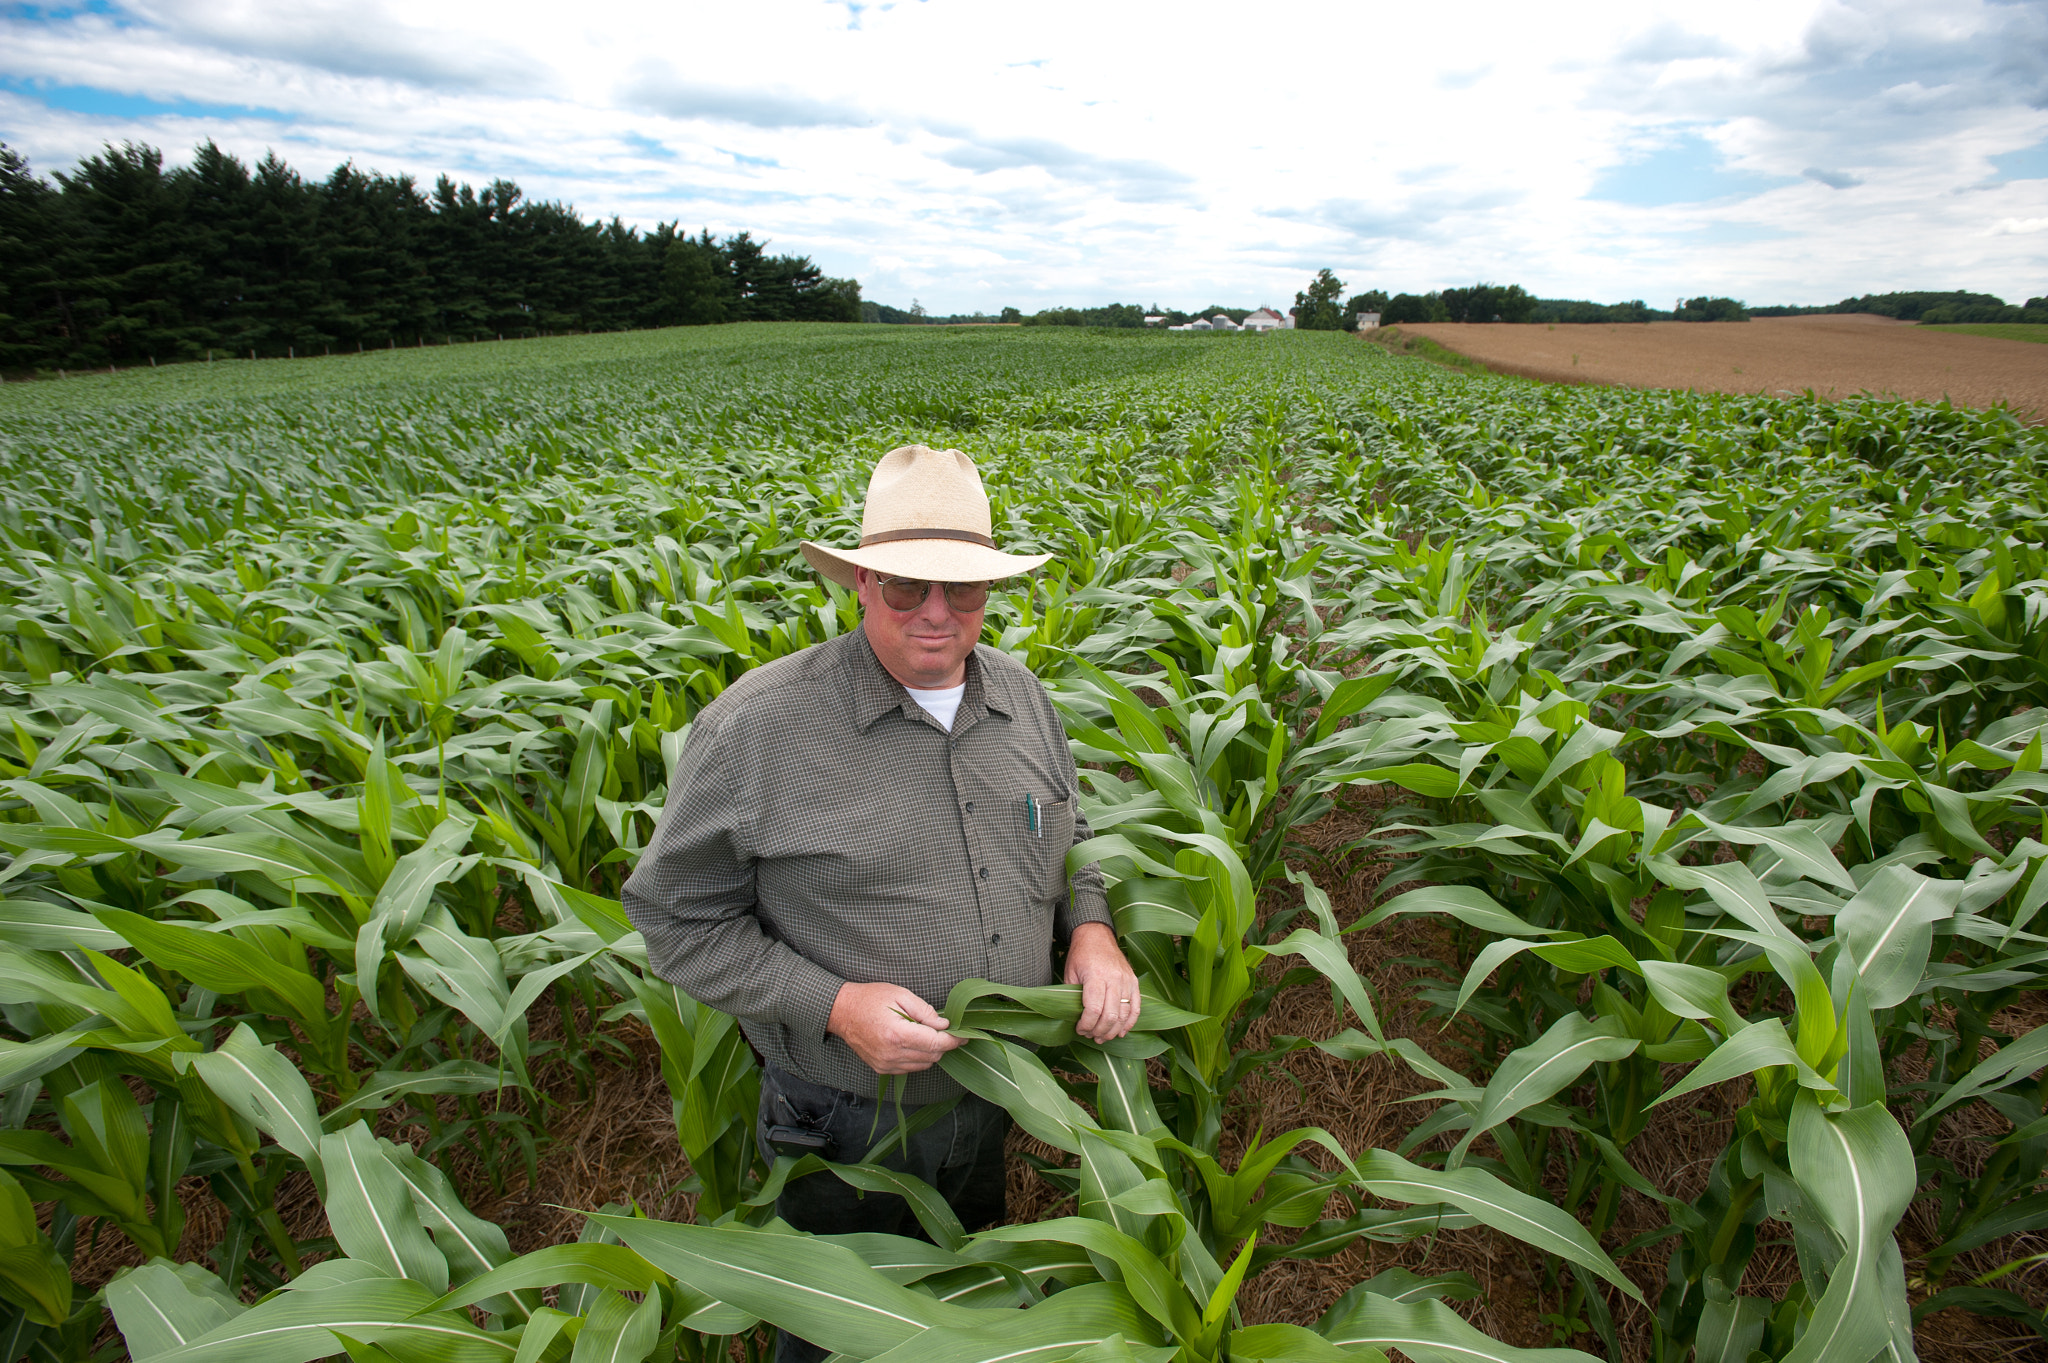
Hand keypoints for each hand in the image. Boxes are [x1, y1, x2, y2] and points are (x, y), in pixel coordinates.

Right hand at [828, 981, 963, 1074]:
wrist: (842, 1012)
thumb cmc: (870, 999)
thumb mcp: (900, 995)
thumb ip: (925, 1011)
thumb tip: (944, 1025)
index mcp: (897, 1034)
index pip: (936, 1043)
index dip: (954, 1040)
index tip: (964, 1036)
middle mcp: (892, 1054)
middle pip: (933, 1056)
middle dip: (943, 1044)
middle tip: (943, 1029)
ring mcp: (886, 1064)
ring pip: (923, 1064)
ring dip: (930, 1051)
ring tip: (924, 1033)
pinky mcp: (882, 1069)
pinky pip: (910, 1068)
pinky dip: (918, 1057)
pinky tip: (912, 1042)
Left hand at [1065, 921, 1140, 1043]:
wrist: (1097, 935)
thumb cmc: (1081, 955)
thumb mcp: (1070, 973)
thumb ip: (1073, 996)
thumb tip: (1074, 1019)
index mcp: (1096, 976)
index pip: (1094, 1009)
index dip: (1086, 1024)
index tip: (1079, 1029)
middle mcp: (1114, 979)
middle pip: (1110, 1015)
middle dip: (1099, 1031)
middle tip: (1090, 1036)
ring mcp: (1127, 981)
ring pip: (1124, 1014)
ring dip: (1113, 1030)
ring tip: (1103, 1037)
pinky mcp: (1134, 982)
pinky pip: (1136, 1007)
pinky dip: (1130, 1022)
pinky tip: (1121, 1031)